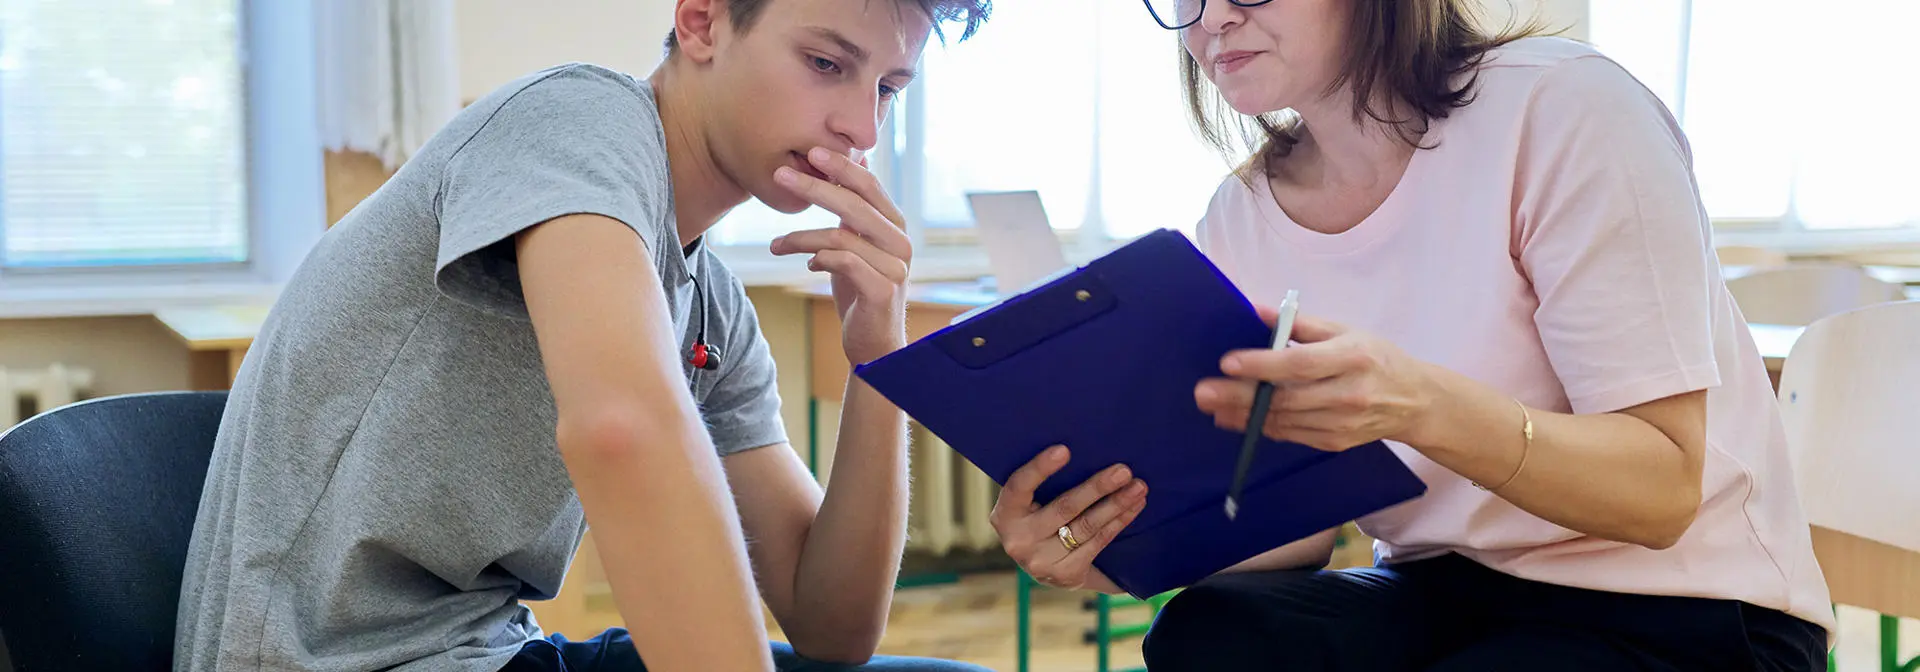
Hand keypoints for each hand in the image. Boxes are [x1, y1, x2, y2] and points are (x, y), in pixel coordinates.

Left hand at [769, 148, 911, 364]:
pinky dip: (819, 258)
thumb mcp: (857, 245)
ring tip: (776, 244)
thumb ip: (854, 211)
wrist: (874, 344)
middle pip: (854, 204)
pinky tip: (809, 265)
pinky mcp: (882, 289)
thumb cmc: (861, 291)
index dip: (841, 166)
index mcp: (894, 225)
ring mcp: (895, 266)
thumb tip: (849, 166)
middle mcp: (900, 242)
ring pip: (840, 235)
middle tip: (780, 174)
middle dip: (814, 186)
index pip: (869, 185)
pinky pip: (843, 261)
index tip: (810, 151)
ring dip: (800, 237)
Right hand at [989, 445, 1146, 590]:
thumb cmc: (1040, 518)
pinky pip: (1098, 542)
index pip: (1019, 486)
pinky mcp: (1066, 575)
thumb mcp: (1029, 503)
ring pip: (1086, 527)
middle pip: (1064, 508)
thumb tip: (1079, 447)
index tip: (1065, 450)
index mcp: (1004, 515)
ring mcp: (1041, 561)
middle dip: (1097, 487)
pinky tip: (1134, 507)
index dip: (1040, 468)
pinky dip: (1119, 522)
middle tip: (1123, 470)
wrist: (1045, 564)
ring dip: (1116, 504)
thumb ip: (1044, 484)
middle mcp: (1018, 540)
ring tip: (1138, 487)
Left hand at [1194, 307, 1437, 451]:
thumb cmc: (1375, 358)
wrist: (1414, 401)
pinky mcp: (1335, 442)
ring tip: (1212, 405)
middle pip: (1285, 397)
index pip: (1300, 364)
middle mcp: (1348, 394)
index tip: (1228, 361)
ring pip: (1284, 420)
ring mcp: (1342, 423)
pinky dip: (1261, 427)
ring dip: (1243, 415)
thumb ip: (1299, 323)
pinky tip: (1236, 419)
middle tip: (1204, 391)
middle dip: (1240, 396)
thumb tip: (1255, 310)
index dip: (1262, 365)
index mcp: (1351, 358)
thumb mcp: (1345, 330)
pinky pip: (1291, 434)